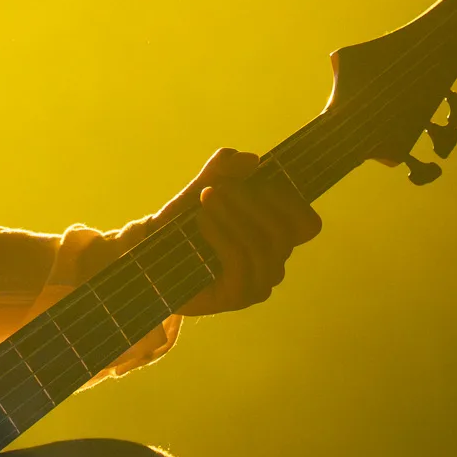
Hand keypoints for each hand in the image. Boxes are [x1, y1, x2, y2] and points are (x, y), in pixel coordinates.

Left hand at [162, 148, 321, 315]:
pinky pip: (241, 262)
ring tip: (206, 199)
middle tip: (218, 187)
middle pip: (284, 231)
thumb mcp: (202, 188)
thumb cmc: (183, 223)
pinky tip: (201, 221)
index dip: (289, 200)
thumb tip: (251, 159)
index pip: (307, 223)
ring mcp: (258, 283)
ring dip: (233, 216)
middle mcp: (273, 261)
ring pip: (263, 246)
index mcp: (275, 236)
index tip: (257, 180)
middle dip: (252, 202)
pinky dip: (221, 236)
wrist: (150, 256)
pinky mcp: (238, 296)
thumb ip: (222, 170)